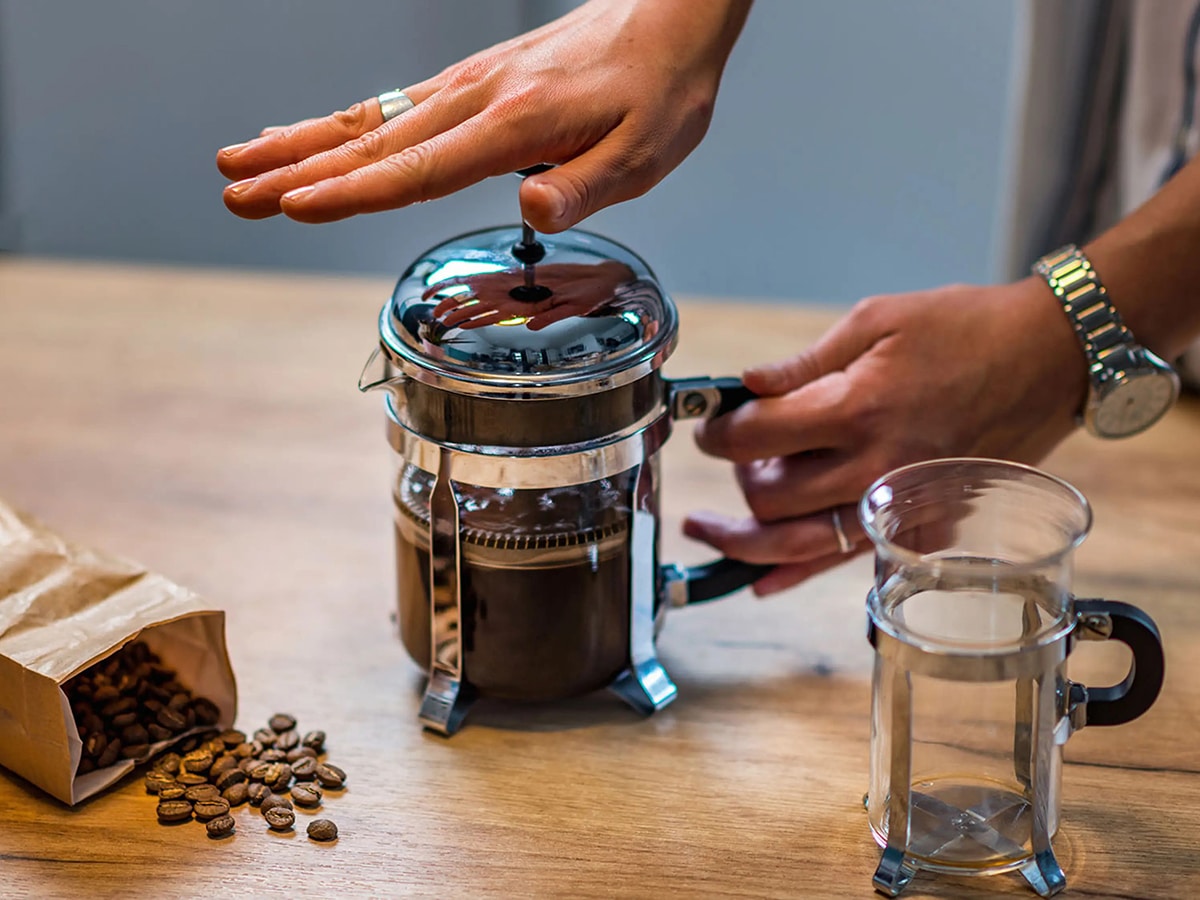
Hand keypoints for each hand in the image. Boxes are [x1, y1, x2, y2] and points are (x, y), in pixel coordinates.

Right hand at [216, 0, 750, 231]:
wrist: (668, 17)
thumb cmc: (660, 91)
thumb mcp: (644, 152)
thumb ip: (585, 185)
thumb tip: (533, 212)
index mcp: (516, 123)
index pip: (421, 169)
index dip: (356, 194)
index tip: (295, 208)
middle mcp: (478, 98)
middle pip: (373, 143)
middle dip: (299, 173)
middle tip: (233, 195)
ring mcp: (466, 86)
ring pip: (368, 120)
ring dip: (300, 146)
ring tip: (238, 166)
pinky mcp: (469, 84)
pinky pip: (390, 106)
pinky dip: (338, 123)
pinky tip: (305, 135)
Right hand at [427, 261, 634, 330]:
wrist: (607, 278)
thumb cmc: (595, 290)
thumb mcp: (581, 304)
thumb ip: (558, 313)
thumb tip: (533, 325)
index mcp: (531, 290)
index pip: (490, 297)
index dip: (467, 306)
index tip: (448, 315)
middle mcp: (523, 288)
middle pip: (481, 297)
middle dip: (457, 306)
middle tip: (436, 317)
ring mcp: (524, 286)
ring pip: (484, 293)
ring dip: (462, 302)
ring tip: (440, 311)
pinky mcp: (528, 285)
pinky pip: (498, 287)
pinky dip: (478, 293)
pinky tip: (465, 299)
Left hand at [683, 277, 1089, 595]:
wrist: (1049, 360)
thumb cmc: (966, 330)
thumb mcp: (877, 321)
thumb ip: (805, 363)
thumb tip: (745, 386)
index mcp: (856, 408)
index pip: (754, 436)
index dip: (717, 430)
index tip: (710, 421)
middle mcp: (872, 468)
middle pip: (766, 497)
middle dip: (737, 474)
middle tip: (741, 450)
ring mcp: (896, 506)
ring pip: (794, 545)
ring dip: (742, 540)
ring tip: (707, 530)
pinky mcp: (917, 528)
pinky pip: (842, 564)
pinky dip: (793, 575)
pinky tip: (758, 579)